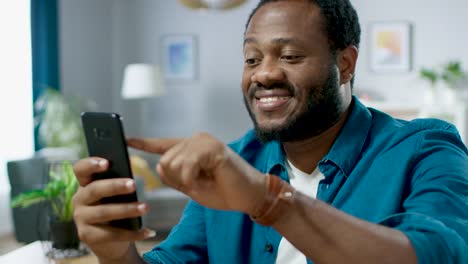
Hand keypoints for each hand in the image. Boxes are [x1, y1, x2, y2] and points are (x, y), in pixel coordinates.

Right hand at [72, 158, 154, 261]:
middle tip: (133, 184)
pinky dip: (133, 233)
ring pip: (104, 212)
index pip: (80, 169)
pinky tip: (148, 231)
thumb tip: (132, 180)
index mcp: (85, 184)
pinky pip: (112, 234)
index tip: (107, 163)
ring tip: (145, 207)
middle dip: (114, 186)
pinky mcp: (88, 236)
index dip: (90, 164)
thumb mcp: (115, 196)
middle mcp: (79, 200)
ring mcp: (81, 219)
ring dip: (126, 209)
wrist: (109, 242)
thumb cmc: (114, 209)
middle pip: (94, 190)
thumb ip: (118, 184)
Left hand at [127, 133, 267, 214]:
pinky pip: (187, 166)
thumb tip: (159, 166)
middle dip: (177, 179)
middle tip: (198, 183)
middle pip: (164, 160)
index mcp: (190, 148)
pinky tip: (208, 180)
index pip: (162, 144)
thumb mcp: (192, 186)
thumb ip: (175, 177)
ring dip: (187, 180)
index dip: (143, 143)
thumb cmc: (224, 191)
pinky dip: (193, 180)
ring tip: (206, 181)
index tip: (127, 140)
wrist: (249, 196)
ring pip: (173, 163)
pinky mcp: (212, 148)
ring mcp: (204, 141)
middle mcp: (195, 140)